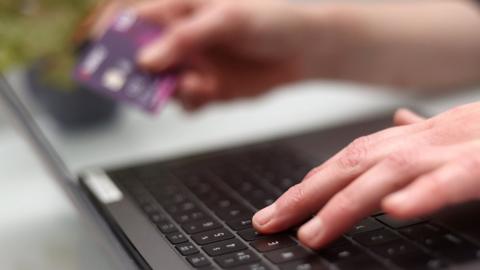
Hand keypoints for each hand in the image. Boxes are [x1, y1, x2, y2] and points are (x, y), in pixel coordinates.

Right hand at [135, 0, 479, 109]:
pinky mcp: (208, 88)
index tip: (95, 46)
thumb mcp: (228, 18)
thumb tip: (148, 59)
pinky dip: (190, 102)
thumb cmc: (273, 19)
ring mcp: (194, 64)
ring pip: (162, 83)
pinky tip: (205, 94)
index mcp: (181, 9)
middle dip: (134, 71)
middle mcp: (182, 38)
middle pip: (141, 55)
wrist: (306, 50)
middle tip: (135, 83)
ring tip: (190, 86)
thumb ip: (186, 36)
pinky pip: (186, 101)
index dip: (110, 29)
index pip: (134, 15)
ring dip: (167, 90)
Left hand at [253, 103, 479, 248]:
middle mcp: (419, 141)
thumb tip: (395, 122)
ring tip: (311, 233)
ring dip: (345, 204)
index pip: (346, 160)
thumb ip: (416, 135)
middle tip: (269, 223)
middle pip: (350, 166)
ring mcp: (450, 149)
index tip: (277, 210)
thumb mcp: (447, 134)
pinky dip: (424, 193)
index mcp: (409, 139)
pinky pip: (452, 178)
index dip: (308, 184)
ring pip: (388, 173)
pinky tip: (396, 211)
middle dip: (305, 196)